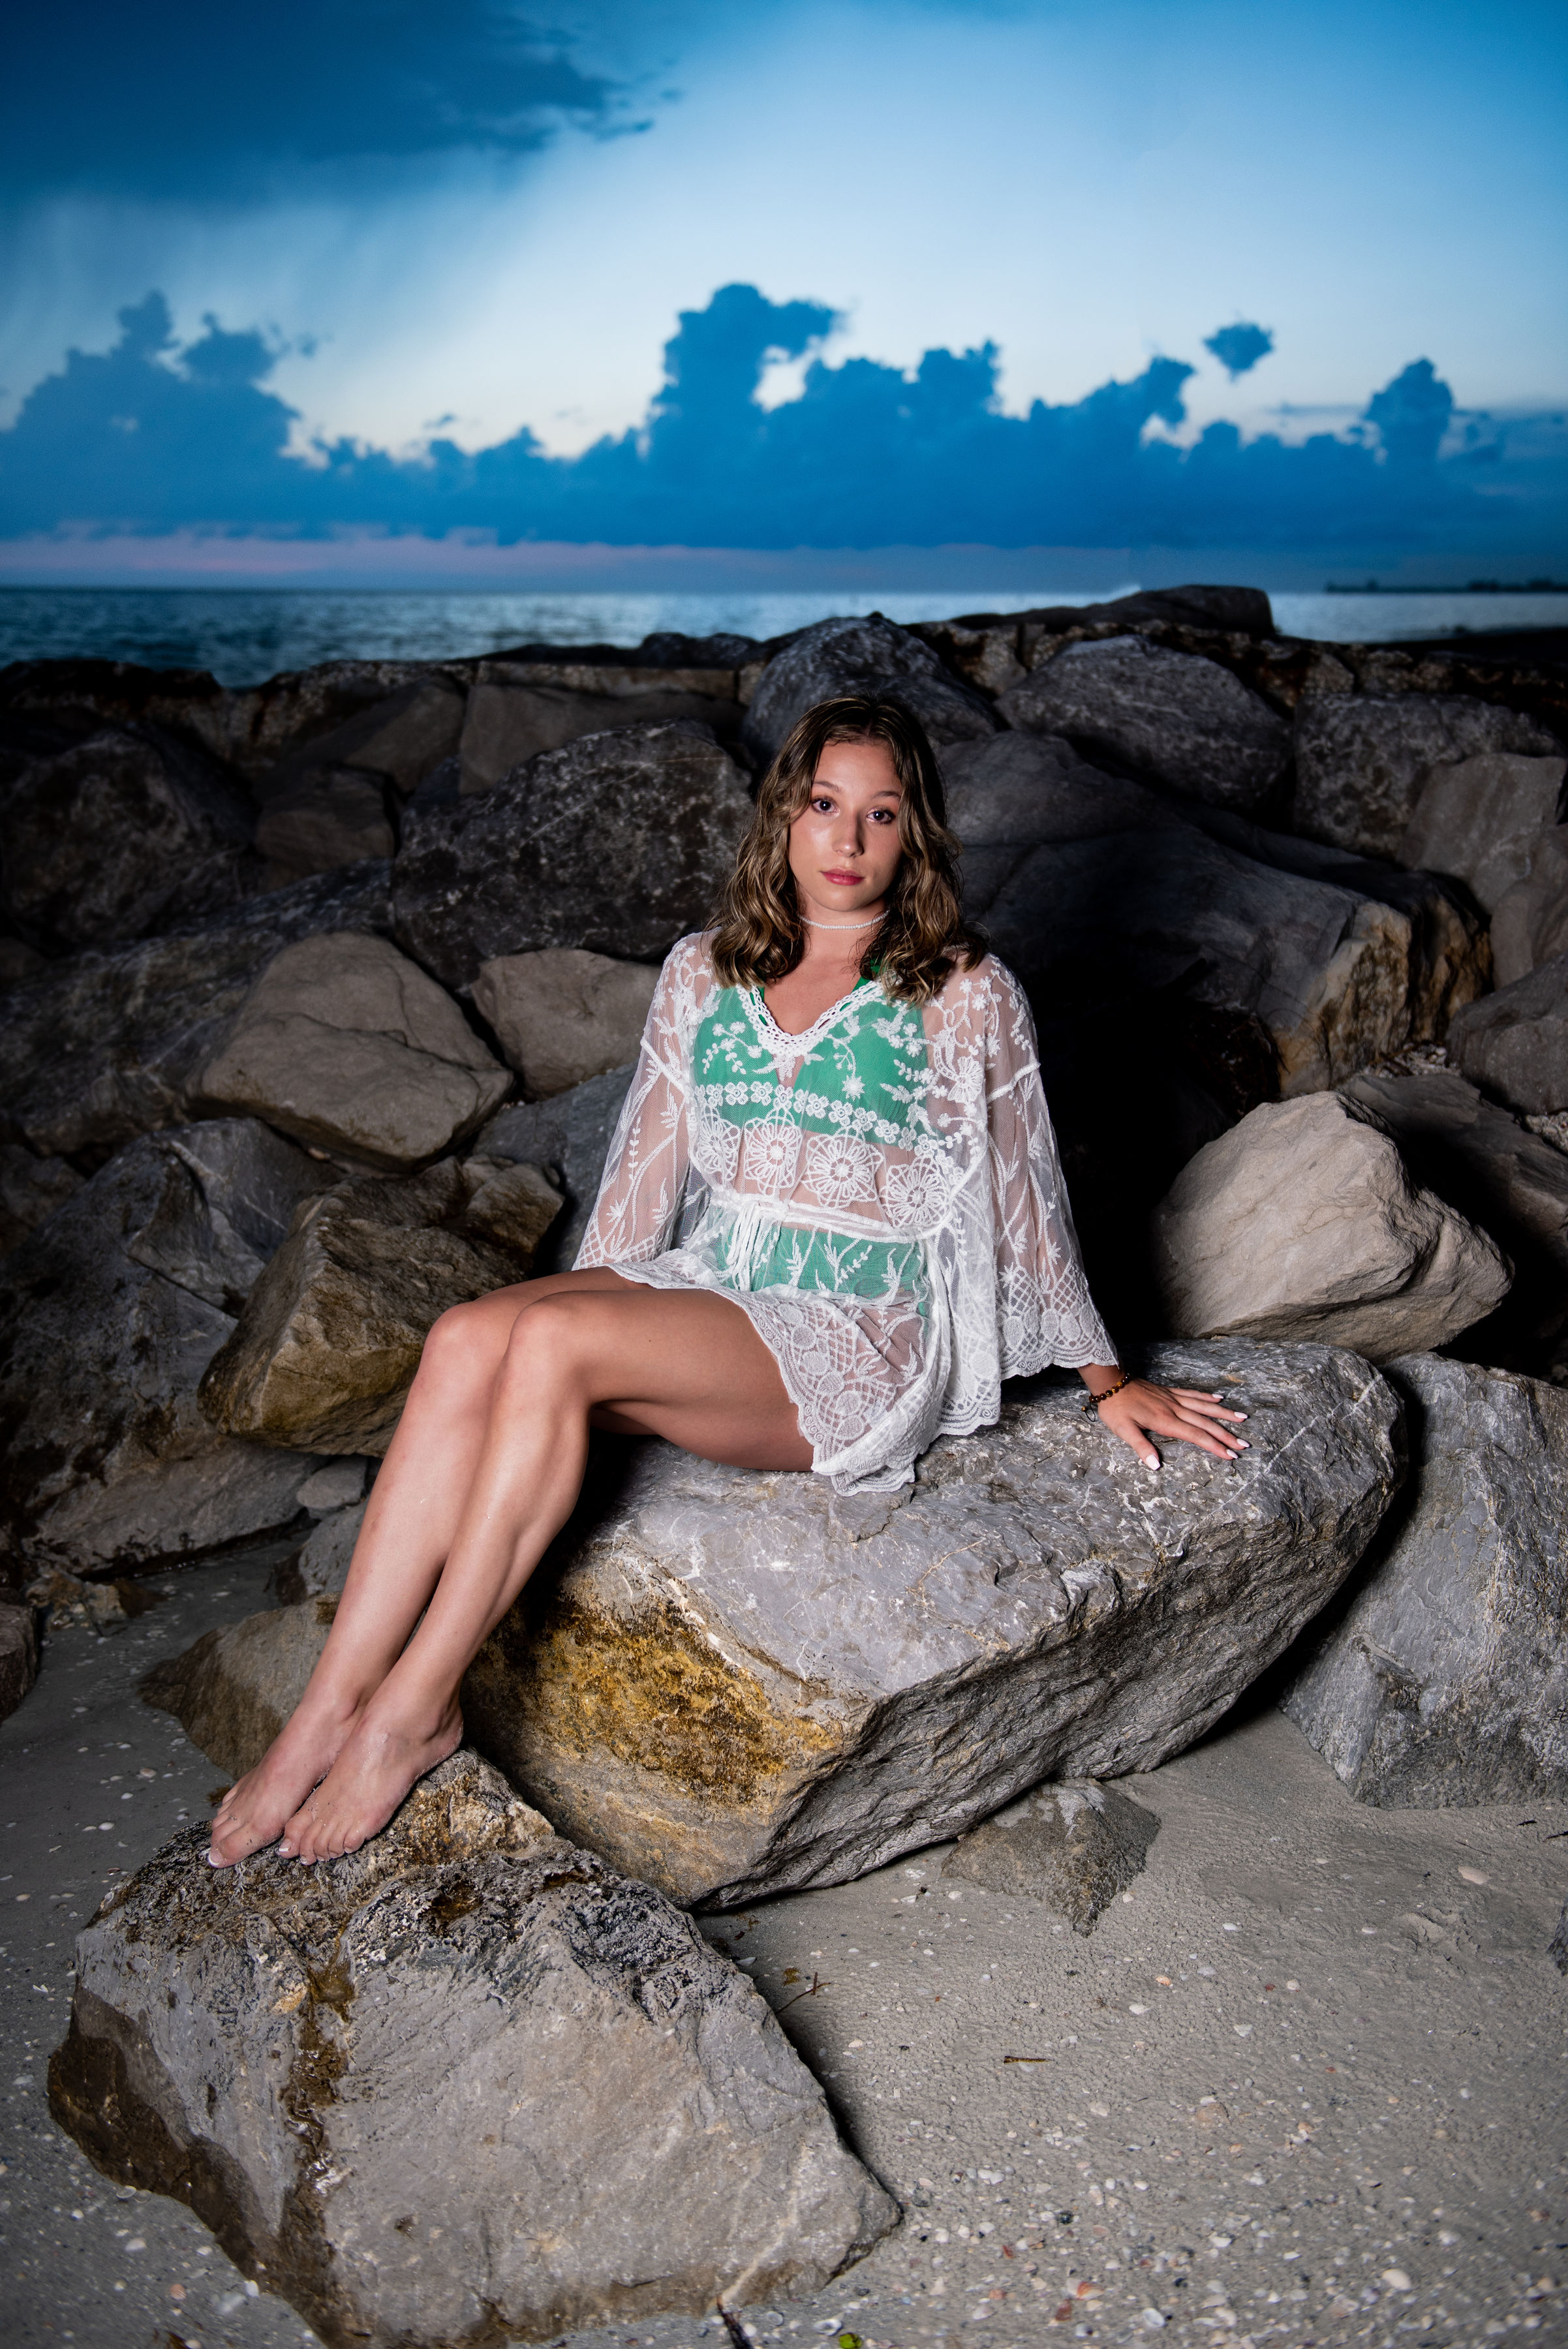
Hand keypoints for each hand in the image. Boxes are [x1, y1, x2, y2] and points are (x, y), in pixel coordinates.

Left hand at [1092, 1379, 1248, 1470]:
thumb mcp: (1124, 1430)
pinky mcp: (1169, 1392)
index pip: (1196, 1436)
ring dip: (1224, 1413)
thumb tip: (1156, 1466)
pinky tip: (1220, 1397)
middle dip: (1226, 1435)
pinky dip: (1208, 1397)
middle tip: (1244, 1445)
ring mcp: (1173, 1398)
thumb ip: (1141, 1447)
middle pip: (1206, 1423)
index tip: (1231, 1455)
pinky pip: (1193, 1394)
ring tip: (1243, 1418)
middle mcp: (1174, 1409)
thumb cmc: (1116, 1408)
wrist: (1111, 1382)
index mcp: (1165, 1421)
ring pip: (1204, 1406)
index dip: (1215, 1446)